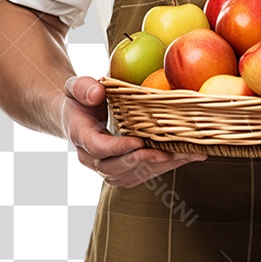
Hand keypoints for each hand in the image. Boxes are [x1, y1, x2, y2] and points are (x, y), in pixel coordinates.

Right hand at [63, 75, 205, 187]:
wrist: (76, 114)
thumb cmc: (79, 98)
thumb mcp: (76, 86)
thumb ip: (84, 88)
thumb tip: (98, 93)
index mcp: (81, 136)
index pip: (98, 148)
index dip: (118, 148)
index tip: (139, 141)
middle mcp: (91, 157)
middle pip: (114, 168)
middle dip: (142, 162)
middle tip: (166, 153)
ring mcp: (105, 166)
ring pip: (130, 176)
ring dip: (157, 168)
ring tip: (184, 156)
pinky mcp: (120, 169)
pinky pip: (140, 174)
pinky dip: (162, 168)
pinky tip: (184, 157)